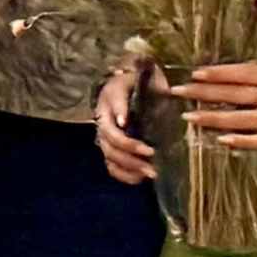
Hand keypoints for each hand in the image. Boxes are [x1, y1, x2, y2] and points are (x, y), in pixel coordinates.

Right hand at [93, 63, 154, 183]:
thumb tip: (123, 121)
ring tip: (151, 174)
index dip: (127, 143)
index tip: (147, 150)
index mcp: (107, 105)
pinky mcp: (112, 147)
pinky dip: (125, 175)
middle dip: (131, 158)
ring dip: (129, 169)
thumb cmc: (140, 79)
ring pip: (110, 158)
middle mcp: (103, 123)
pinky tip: (140, 178)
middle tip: (153, 165)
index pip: (111, 130)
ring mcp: (106, 136)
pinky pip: (112, 166)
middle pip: (110, 147)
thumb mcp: (142, 79)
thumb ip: (139, 94)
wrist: (133, 81)